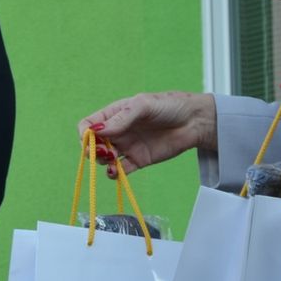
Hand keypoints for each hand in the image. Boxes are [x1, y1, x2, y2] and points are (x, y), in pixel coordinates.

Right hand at [76, 92, 217, 177]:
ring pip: (104, 159)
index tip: (90, 140)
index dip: (85, 134)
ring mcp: (127, 146)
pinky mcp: (138, 160)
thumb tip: (95, 130)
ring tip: (113, 160)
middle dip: (93, 150)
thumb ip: (120, 119)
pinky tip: (115, 172)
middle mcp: (118, 131)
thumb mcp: (142, 105)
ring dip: (103, 162)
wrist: (194, 121)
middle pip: (93, 144)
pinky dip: (114, 174)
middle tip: (103, 152)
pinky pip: (121, 170)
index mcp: (115, 114)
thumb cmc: (169, 105)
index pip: (88, 124)